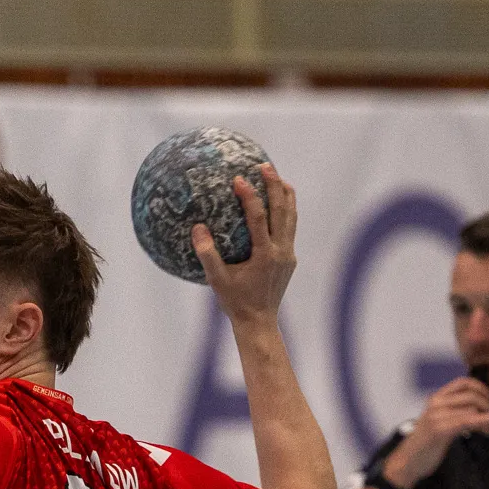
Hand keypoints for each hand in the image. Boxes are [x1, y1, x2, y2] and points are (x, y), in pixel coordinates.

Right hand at [194, 163, 296, 326]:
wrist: (259, 322)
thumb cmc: (235, 302)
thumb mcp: (217, 280)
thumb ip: (207, 255)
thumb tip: (197, 228)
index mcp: (264, 255)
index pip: (258, 217)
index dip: (249, 196)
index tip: (239, 179)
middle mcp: (281, 252)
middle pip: (282, 210)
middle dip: (274, 185)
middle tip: (264, 166)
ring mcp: (288, 254)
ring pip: (291, 217)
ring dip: (285, 195)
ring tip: (277, 177)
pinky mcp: (289, 258)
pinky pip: (290, 228)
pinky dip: (286, 211)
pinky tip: (278, 203)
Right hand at [382, 378, 488, 487]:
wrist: (407, 461)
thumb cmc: (426, 443)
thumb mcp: (441, 422)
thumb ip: (457, 413)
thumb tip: (484, 411)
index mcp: (435, 398)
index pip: (463, 382)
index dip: (480, 388)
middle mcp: (435, 403)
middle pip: (470, 395)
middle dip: (486, 405)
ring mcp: (436, 416)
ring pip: (470, 408)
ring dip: (485, 419)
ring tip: (487, 431)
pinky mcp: (439, 430)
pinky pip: (465, 421)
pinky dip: (480, 422)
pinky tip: (487, 429)